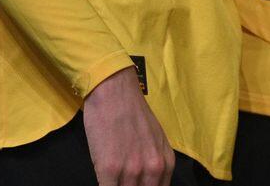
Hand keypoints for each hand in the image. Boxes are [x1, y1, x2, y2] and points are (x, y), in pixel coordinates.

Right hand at [80, 66, 173, 185]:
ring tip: (112, 180)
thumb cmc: (132, 115)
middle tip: (123, 183)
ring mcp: (131, 169)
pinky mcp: (110, 169)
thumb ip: (153, 165)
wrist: (115, 92)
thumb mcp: (154, 141)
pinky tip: (104, 181)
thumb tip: (146, 184)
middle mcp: (153, 168)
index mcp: (166, 163)